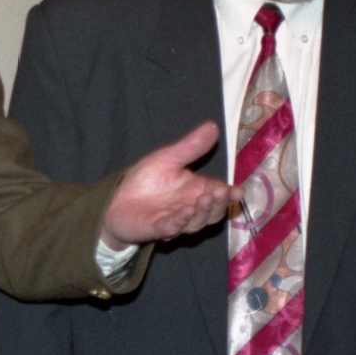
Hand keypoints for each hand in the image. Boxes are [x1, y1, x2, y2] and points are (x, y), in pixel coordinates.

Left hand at [100, 121, 239, 249]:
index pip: (219, 194)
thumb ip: (190, 147)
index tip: (238, 191)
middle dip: (218, 203)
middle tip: (220, 192)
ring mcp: (175, 221)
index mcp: (197, 190)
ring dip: (202, 212)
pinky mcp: (157, 229)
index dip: (229, 194)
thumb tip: (213, 125)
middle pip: (212, 212)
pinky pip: (172, 228)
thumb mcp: (168, 158)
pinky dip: (180, 221)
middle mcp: (191, 208)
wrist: (117, 200)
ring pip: (196, 223)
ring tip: (205, 198)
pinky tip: (186, 211)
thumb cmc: (146, 181)